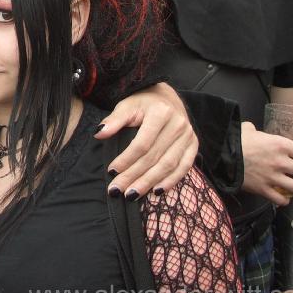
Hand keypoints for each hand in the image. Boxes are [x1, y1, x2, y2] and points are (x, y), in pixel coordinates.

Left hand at [96, 82, 196, 197]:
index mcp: (160, 113)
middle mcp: (178, 124)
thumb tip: (98, 134)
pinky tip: (156, 191)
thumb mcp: (126, 105)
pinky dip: (171, 181)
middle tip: (118, 190)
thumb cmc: (142, 103)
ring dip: (150, 182)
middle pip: (154, 157)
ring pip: (168, 165)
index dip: (126, 159)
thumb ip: (114, 120)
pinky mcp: (193, 144)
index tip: (112, 171)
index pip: (142, 143)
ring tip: (132, 194)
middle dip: (134, 176)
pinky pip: (184, 167)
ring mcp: (188, 135)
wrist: (166, 98)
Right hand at [241, 122, 292, 204]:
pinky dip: (284, 199)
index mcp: (280, 145)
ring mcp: (273, 178)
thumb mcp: (248, 129)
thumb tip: (253, 130)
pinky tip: (282, 195)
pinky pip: (281, 200)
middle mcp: (281, 162)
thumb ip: (256, 130)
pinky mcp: (263, 189)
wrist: (220, 154)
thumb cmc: (235, 139)